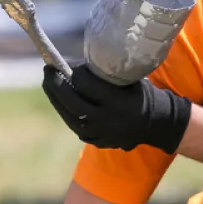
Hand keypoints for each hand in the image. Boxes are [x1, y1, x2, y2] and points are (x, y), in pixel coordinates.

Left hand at [42, 63, 191, 154]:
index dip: (74, 71)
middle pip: (73, 102)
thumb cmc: (140, 94)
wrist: (156, 124)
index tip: (66, 62)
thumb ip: (103, 75)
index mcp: (118, 102)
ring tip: (48, 83)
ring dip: (55, 98)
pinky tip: (59, 99)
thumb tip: (74, 65)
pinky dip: (65, 111)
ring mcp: (100, 134)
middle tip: (47, 70)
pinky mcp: (96, 141)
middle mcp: (107, 120)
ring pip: (70, 116)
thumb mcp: (128, 79)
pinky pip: (75, 125)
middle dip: (56, 85)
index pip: (86, 85)